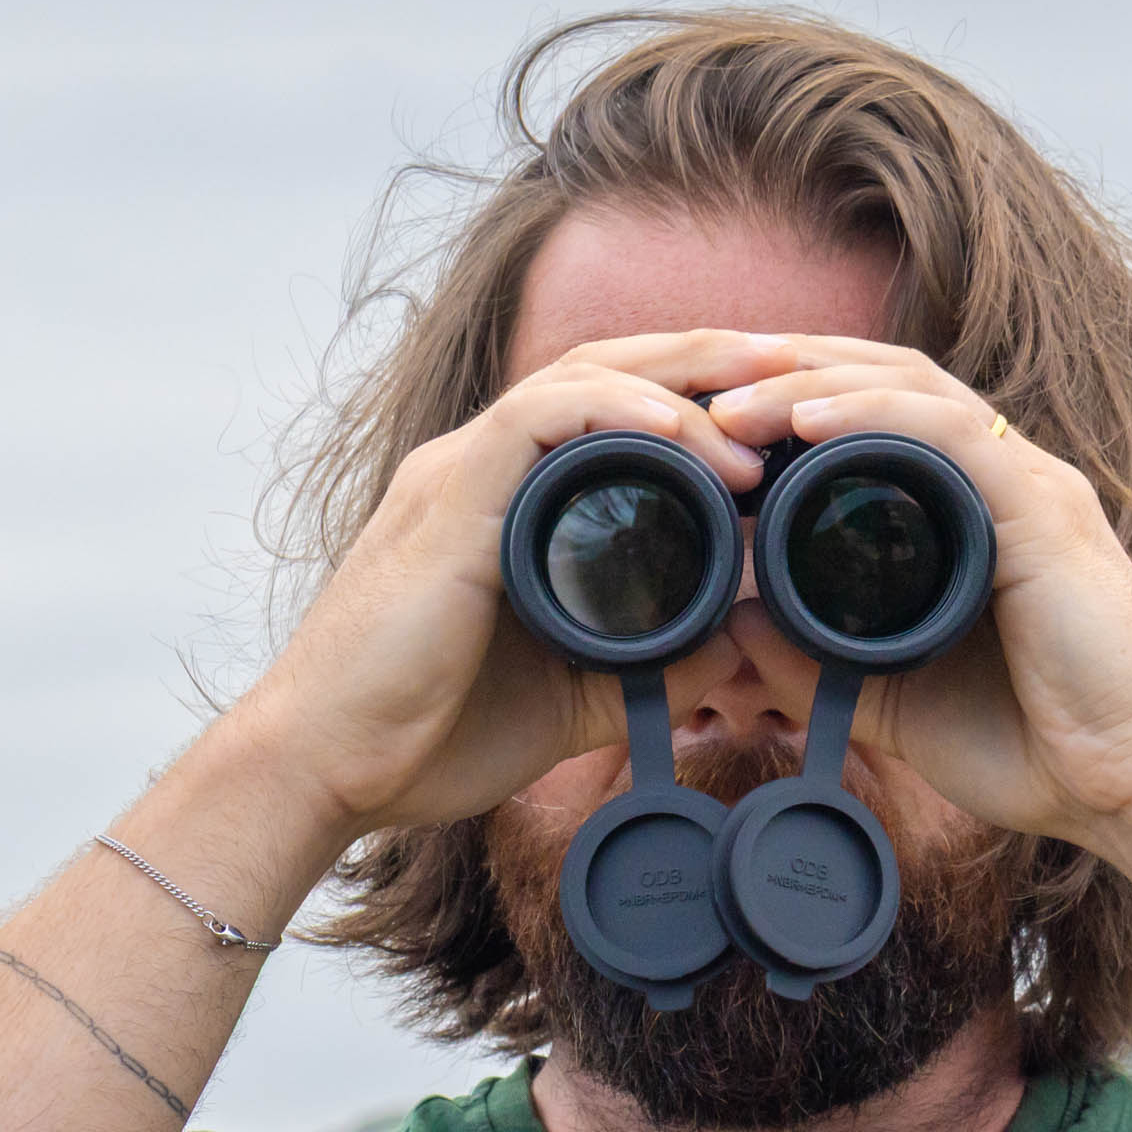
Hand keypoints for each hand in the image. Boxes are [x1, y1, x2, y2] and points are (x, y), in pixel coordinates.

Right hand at [218, 330, 809, 841]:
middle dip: (712, 360)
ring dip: (684, 381)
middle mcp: (482, 466)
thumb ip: (649, 669)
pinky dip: (620, 413)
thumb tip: (740, 649)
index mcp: (508, 500)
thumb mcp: (572, 697)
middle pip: (611, 370)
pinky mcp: (448, 500)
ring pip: (585, 377)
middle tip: (805, 365)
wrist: (325, 771)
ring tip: (767, 398)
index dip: (701, 398)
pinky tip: (686, 431)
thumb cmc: (427, 737)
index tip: (785, 422)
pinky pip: (541, 419)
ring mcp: (460, 473)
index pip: (615, 412)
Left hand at [700, 337, 1131, 858]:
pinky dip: (873, 416)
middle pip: (885, 382)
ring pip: (908, 392)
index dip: (792, 402)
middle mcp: (1007, 481)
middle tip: (698, 380)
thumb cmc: (1042, 750)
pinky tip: (805, 418)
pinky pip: (948, 437)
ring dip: (811, 381)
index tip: (706, 423)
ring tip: (728, 394)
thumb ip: (821, 668)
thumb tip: (732, 633)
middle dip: (786, 367)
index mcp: (977, 513)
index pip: (876, 420)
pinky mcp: (1047, 512)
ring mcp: (1032, 487)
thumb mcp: (897, 705)